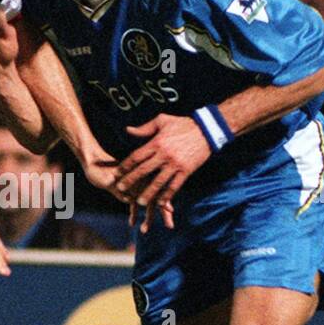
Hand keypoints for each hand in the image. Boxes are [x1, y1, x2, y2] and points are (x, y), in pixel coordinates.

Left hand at [114, 113, 210, 230]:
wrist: (207, 129)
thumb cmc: (183, 124)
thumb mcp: (162, 121)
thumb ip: (144, 128)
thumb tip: (127, 130)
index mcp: (157, 143)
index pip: (136, 156)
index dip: (125, 166)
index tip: (116, 173)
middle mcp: (164, 155)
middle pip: (143, 170)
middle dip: (130, 181)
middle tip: (120, 189)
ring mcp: (175, 164)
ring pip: (158, 182)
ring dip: (148, 193)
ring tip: (139, 203)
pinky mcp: (186, 171)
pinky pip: (174, 186)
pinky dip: (167, 195)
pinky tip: (160, 203)